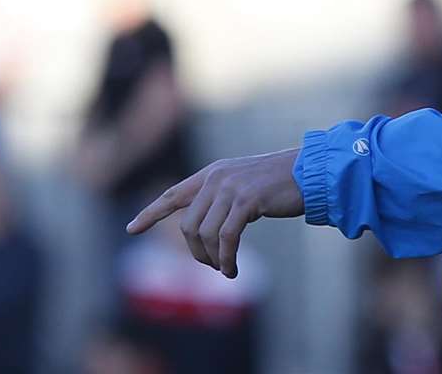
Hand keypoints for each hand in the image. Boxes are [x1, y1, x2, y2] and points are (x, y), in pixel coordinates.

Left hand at [126, 148, 303, 277]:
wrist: (309, 171)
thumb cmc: (280, 184)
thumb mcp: (244, 188)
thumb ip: (223, 201)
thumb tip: (207, 231)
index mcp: (213, 173)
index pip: (173, 194)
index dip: (151, 213)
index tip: (132, 229)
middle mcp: (216, 177)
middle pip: (187, 226)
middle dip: (197, 253)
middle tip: (214, 266)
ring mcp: (231, 187)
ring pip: (205, 235)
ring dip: (214, 259)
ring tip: (226, 269)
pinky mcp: (246, 200)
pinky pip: (226, 239)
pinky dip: (227, 259)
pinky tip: (232, 269)